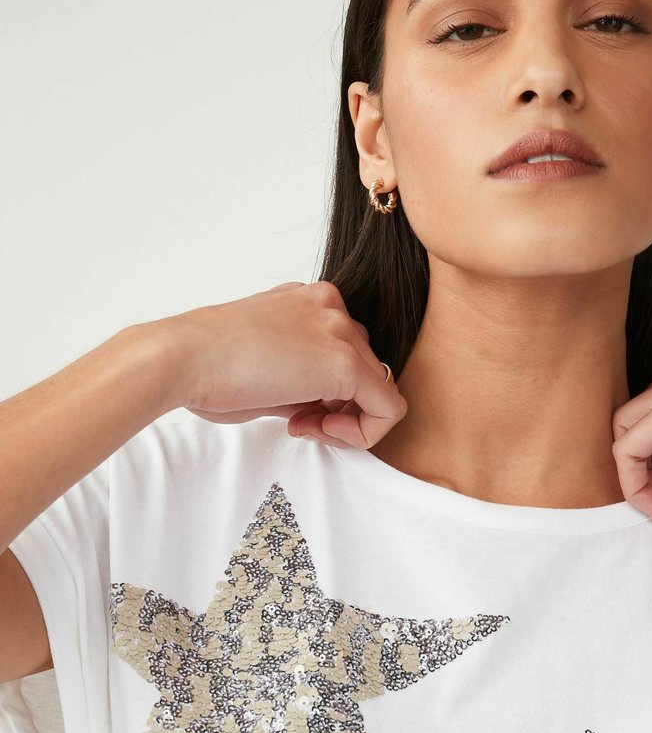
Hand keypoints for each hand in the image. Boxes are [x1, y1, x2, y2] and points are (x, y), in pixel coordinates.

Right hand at [160, 280, 406, 449]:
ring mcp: (340, 329)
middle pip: (366, 367)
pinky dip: (364, 433)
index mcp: (308, 300)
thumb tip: (322, 407)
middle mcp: (330, 305)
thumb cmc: (205, 367)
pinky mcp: (346, 363)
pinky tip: (320, 431)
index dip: (328, 391)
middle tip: (299, 423)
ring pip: (379, 387)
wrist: (180, 358)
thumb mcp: (264, 366)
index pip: (345, 349)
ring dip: (347, 419)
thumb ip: (301, 380)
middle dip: (338, 405)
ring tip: (302, 426)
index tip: (295, 411)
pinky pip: (389, 409)